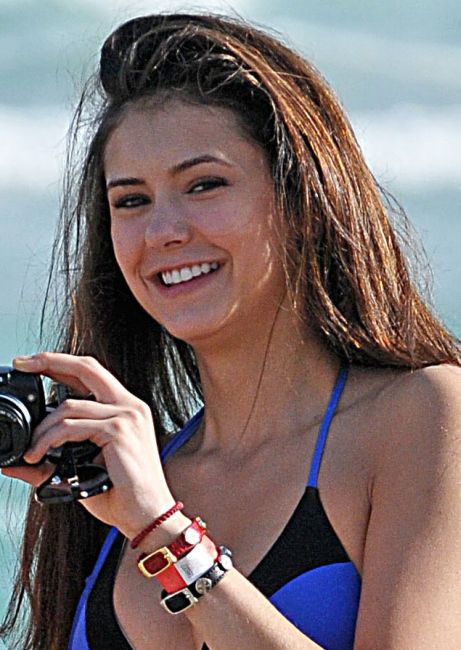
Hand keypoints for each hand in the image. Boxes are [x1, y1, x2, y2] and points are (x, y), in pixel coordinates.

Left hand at [1, 352, 175, 537]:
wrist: (148, 515)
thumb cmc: (120, 494)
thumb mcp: (80, 470)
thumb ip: (52, 459)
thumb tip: (15, 463)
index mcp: (126, 409)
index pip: (91, 374)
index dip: (61, 363)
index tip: (32, 363)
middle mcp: (130, 406)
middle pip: (87, 367)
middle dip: (50, 361)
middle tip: (22, 365)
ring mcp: (127, 416)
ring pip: (69, 405)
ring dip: (41, 429)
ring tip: (32, 452)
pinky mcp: (119, 431)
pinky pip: (71, 427)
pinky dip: (48, 440)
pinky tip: (39, 456)